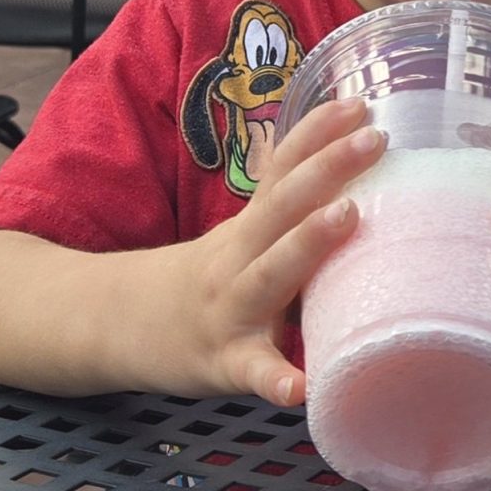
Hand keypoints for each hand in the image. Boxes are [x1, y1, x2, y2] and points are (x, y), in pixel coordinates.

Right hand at [178, 96, 382, 404]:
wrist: (117, 327)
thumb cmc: (207, 281)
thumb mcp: (240, 235)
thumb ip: (280, 203)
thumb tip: (323, 150)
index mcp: (248, 229)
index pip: (281, 170)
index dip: (316, 134)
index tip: (358, 103)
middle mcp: (237, 260)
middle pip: (281, 207)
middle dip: (326, 169)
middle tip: (374, 139)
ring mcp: (230, 311)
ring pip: (269, 273)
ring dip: (307, 242)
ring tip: (348, 215)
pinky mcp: (227, 363)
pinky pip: (255, 371)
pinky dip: (277, 380)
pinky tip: (304, 387)